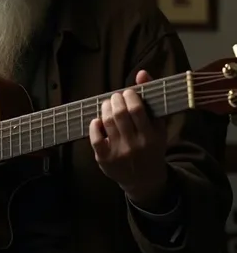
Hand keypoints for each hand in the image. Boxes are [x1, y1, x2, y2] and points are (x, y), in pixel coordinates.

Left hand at [89, 70, 168, 209]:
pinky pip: (95, 137)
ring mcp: (118, 153)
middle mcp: (135, 145)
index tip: (128, 93)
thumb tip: (141, 72)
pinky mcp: (104, 159)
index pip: (137, 109)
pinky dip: (94, 124)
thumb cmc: (152, 147)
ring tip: (109, 105)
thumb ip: (151, 98)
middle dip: (115, 99)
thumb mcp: (158, 126)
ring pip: (106, 122)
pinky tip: (98, 121)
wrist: (145, 180)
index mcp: (151, 136)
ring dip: (105, 108)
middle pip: (119, 114)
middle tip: (116, 97)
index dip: (130, 96)